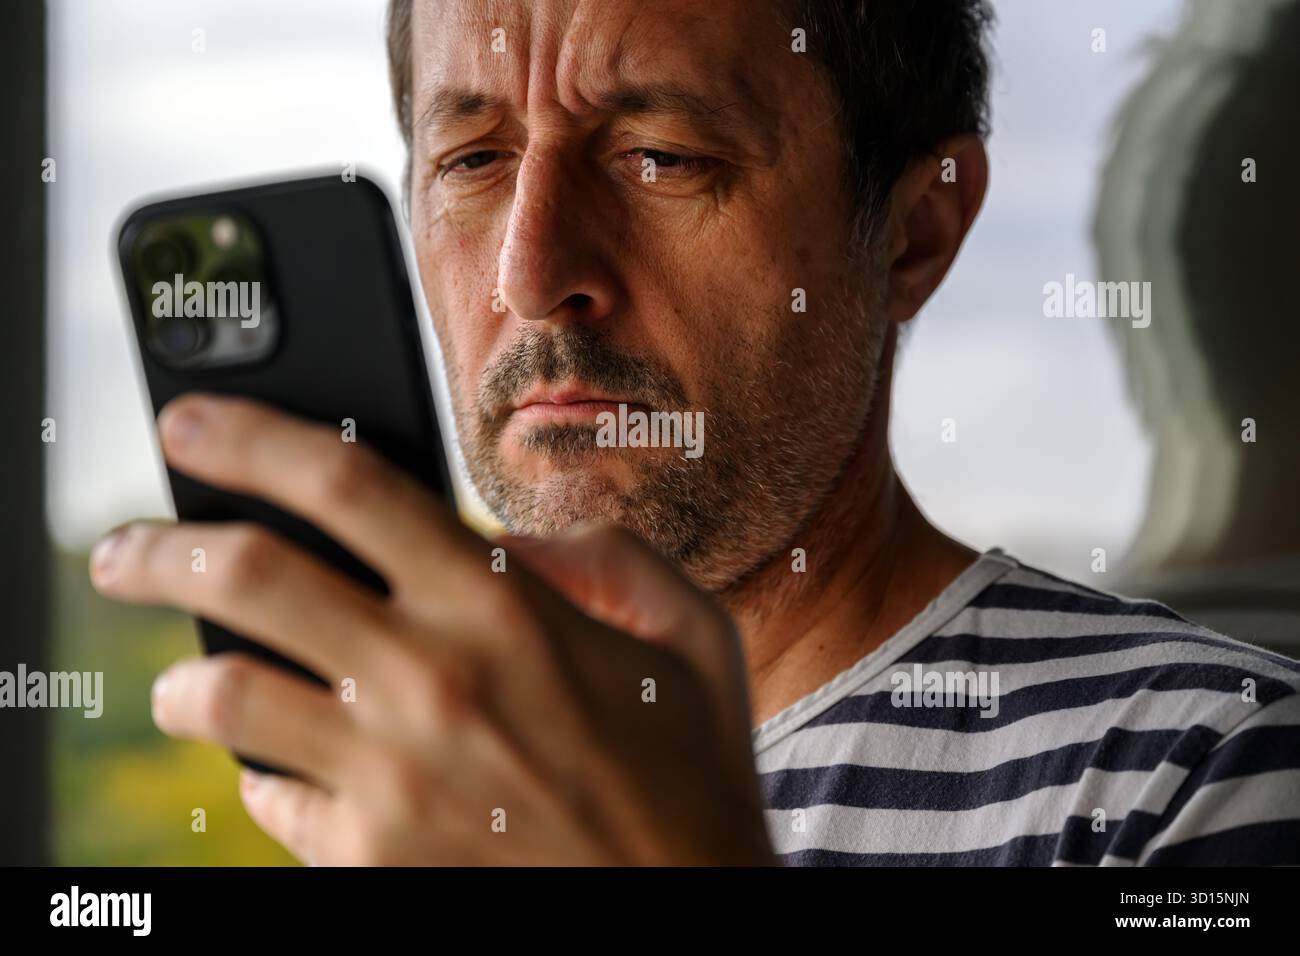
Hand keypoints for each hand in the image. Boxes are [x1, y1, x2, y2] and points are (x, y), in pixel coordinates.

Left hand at [89, 393, 774, 865]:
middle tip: (124, 549)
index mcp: (506, 610)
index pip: (346, 485)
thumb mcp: (689, 638)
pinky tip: (285, 768)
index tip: (193, 426)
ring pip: (222, 698)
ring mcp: (389, 779)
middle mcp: (432, 683)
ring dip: (182, 681)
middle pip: (247, 578)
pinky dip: (261, 775)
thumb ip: (607, 558)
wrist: (684, 920)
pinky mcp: (368, 862)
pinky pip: (269, 800)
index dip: (250, 437)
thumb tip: (513, 539)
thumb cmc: (690, 781)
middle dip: (157, 549)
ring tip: (184, 680)